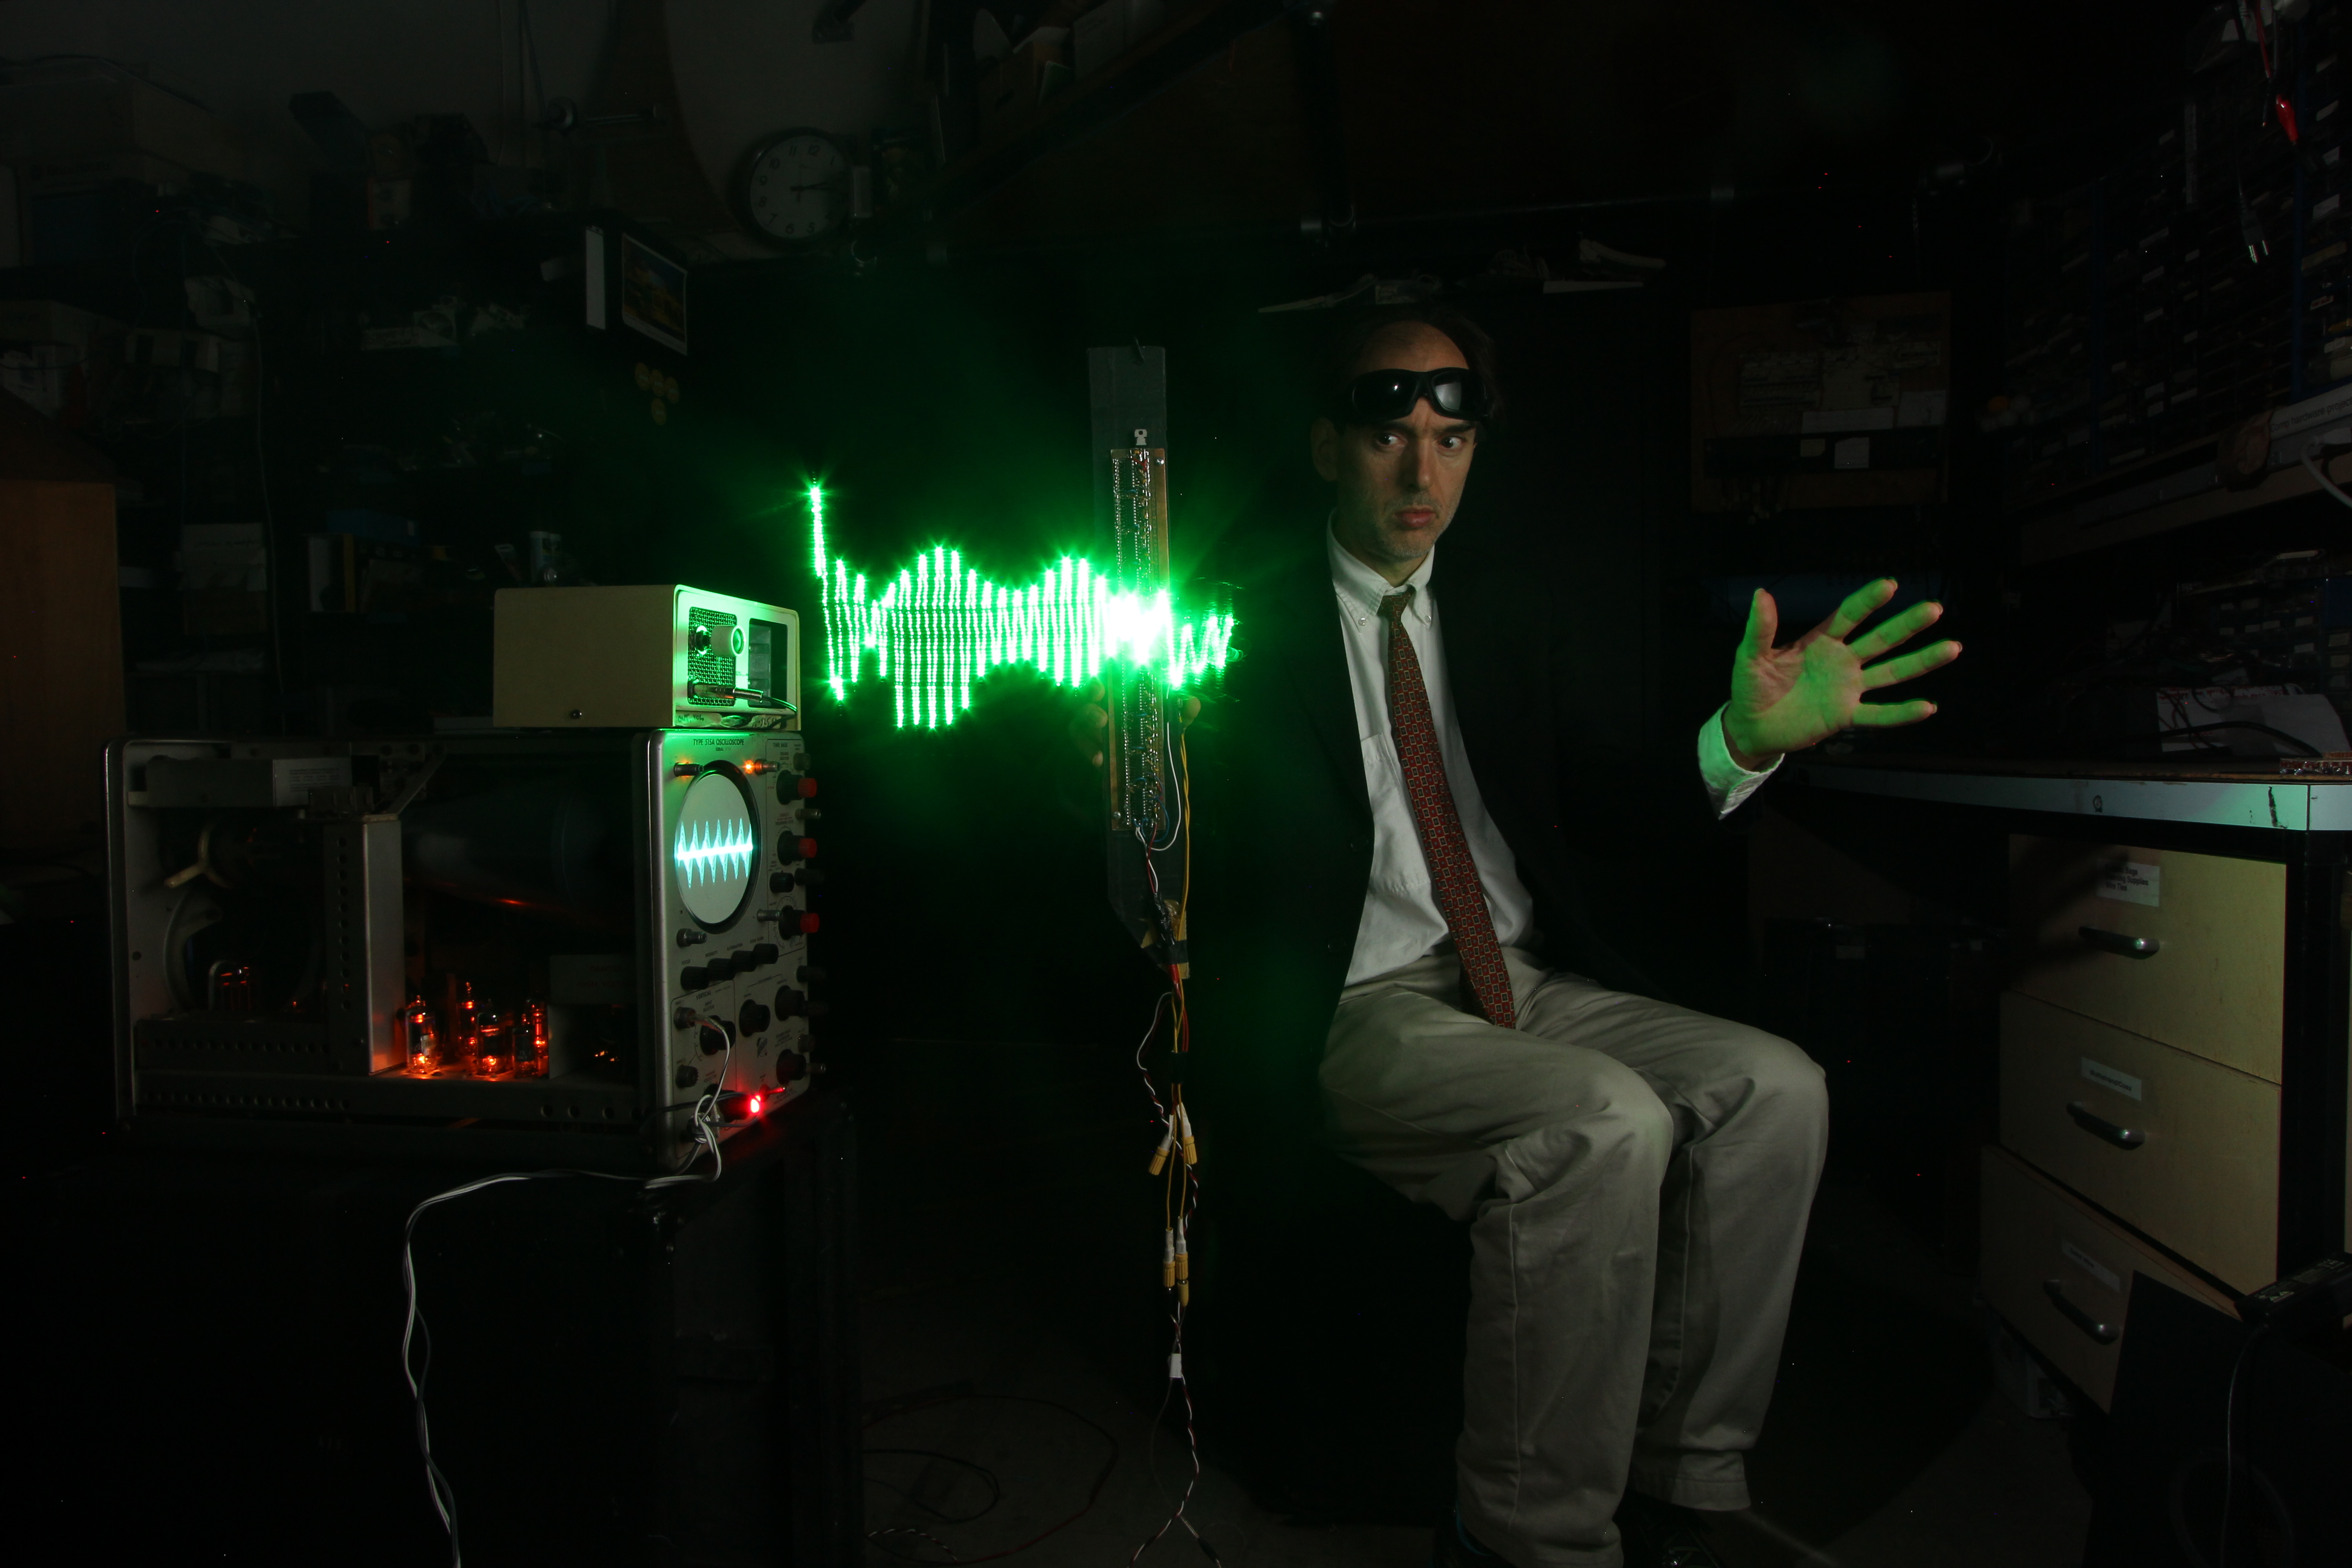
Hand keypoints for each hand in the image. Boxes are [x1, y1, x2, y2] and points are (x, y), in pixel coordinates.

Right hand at [1068, 679, 1201, 767]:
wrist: (1147, 757)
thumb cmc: (1155, 727)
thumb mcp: (1171, 721)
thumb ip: (1181, 712)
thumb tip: (1193, 703)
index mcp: (1116, 693)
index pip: (1101, 681)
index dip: (1096, 683)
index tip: (1100, 687)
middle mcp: (1098, 706)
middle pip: (1083, 702)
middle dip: (1089, 709)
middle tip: (1102, 719)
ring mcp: (1089, 727)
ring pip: (1077, 725)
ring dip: (1088, 733)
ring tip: (1101, 744)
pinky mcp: (1088, 747)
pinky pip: (1083, 748)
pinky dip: (1090, 753)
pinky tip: (1100, 760)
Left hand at [1723, 579, 1960, 768]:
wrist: (1751, 726)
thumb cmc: (1752, 687)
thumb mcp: (1751, 656)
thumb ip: (1761, 628)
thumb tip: (1762, 593)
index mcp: (1821, 641)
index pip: (1850, 616)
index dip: (1868, 601)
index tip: (1889, 584)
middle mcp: (1842, 661)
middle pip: (1880, 639)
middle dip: (1906, 624)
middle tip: (1934, 608)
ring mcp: (1848, 688)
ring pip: (1891, 672)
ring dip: (1920, 661)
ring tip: (1952, 647)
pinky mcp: (1846, 716)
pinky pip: (1878, 715)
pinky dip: (1902, 713)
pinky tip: (1928, 707)